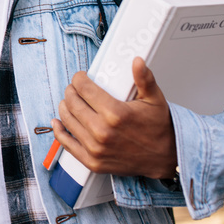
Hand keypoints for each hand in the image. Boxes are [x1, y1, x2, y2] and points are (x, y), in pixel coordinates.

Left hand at [51, 57, 177, 179]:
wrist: (165, 158)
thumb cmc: (159, 128)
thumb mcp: (154, 99)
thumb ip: (144, 79)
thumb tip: (137, 61)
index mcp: (115, 113)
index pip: (84, 88)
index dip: (79, 78)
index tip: (81, 77)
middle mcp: (102, 132)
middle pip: (72, 102)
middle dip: (71, 91)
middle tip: (75, 88)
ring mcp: (95, 149)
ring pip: (67, 120)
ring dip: (65, 107)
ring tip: (70, 101)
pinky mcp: (92, 162)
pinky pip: (67, 144)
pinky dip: (59, 131)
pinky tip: (58, 122)